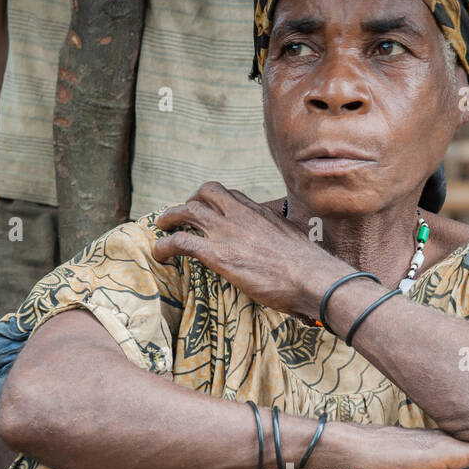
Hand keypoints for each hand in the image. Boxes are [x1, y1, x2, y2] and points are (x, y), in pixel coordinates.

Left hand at [153, 183, 345, 319]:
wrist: (310, 277)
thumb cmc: (309, 265)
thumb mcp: (295, 239)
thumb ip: (282, 235)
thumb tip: (285, 244)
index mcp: (260, 211)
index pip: (232, 196)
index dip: (217, 202)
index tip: (212, 212)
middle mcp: (241, 214)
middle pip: (207, 192)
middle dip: (190, 200)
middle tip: (182, 214)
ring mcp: (226, 232)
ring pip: (187, 210)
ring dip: (170, 217)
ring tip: (162, 226)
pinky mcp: (217, 254)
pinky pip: (180, 242)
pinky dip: (164, 245)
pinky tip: (158, 254)